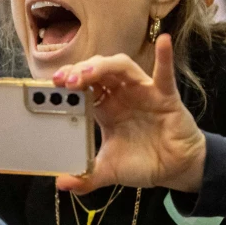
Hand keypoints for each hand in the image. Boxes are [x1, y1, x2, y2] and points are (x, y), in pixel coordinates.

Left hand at [51, 35, 205, 194]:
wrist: (174, 169)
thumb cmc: (143, 162)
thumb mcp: (109, 171)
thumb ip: (86, 177)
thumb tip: (62, 184)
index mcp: (105, 108)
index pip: (82, 87)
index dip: (67, 82)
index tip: (50, 85)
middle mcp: (121, 94)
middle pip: (97, 72)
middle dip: (79, 72)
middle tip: (63, 81)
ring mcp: (143, 91)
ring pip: (121, 67)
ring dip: (103, 66)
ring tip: (86, 74)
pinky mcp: (165, 95)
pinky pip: (164, 73)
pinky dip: (164, 56)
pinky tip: (163, 40)